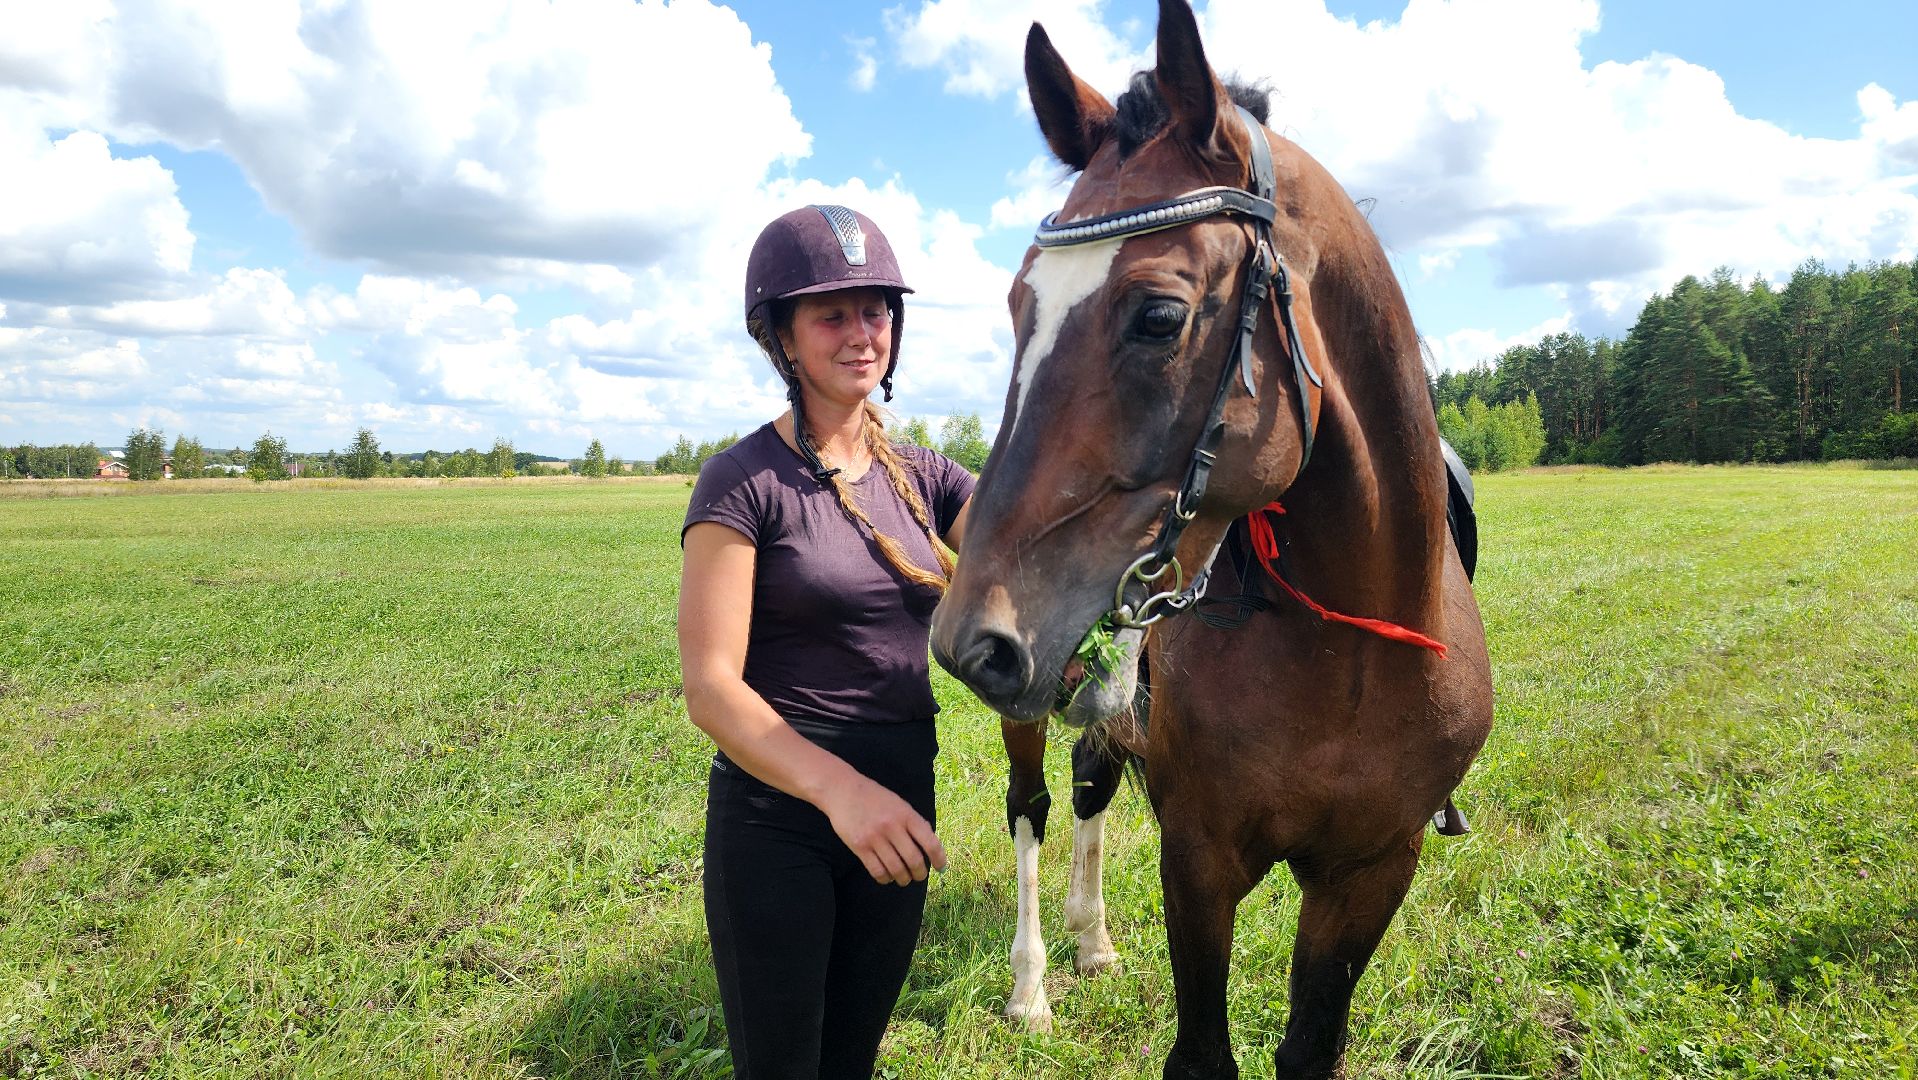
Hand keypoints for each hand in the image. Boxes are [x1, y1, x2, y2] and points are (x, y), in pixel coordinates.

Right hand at [820, 775, 946, 885]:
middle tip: (919, 876)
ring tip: (904, 879)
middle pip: (914, 860)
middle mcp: (892, 826)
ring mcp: (875, 837)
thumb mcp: (899, 804)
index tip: (941, 867)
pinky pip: (877, 871)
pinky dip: (885, 879)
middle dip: (920, 874)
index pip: (930, 841)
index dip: (939, 858)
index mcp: (906, 815)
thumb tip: (930, 846)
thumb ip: (913, 822)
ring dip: (903, 879)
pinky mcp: (859, 847)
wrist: (843, 790)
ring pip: (896, 869)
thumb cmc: (874, 797)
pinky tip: (887, 877)